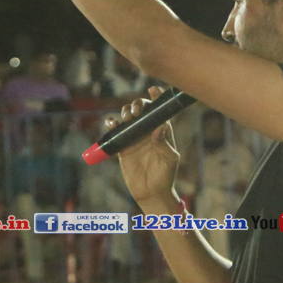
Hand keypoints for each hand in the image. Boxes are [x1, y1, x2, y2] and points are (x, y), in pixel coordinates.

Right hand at [107, 86, 180, 208]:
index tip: (153, 89)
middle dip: (137, 104)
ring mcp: (134, 137)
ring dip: (125, 112)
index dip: (157, 97)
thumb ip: (165, 143)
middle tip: (135, 111)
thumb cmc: (166, 176)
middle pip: (141, 109)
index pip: (159, 110)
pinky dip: (112, 124)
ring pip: (127, 117)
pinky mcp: (122, 146)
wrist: (151, 193)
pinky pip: (115, 131)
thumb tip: (160, 127)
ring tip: (126, 118)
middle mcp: (148, 131)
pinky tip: (112, 124)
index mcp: (162, 130)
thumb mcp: (170, 159)